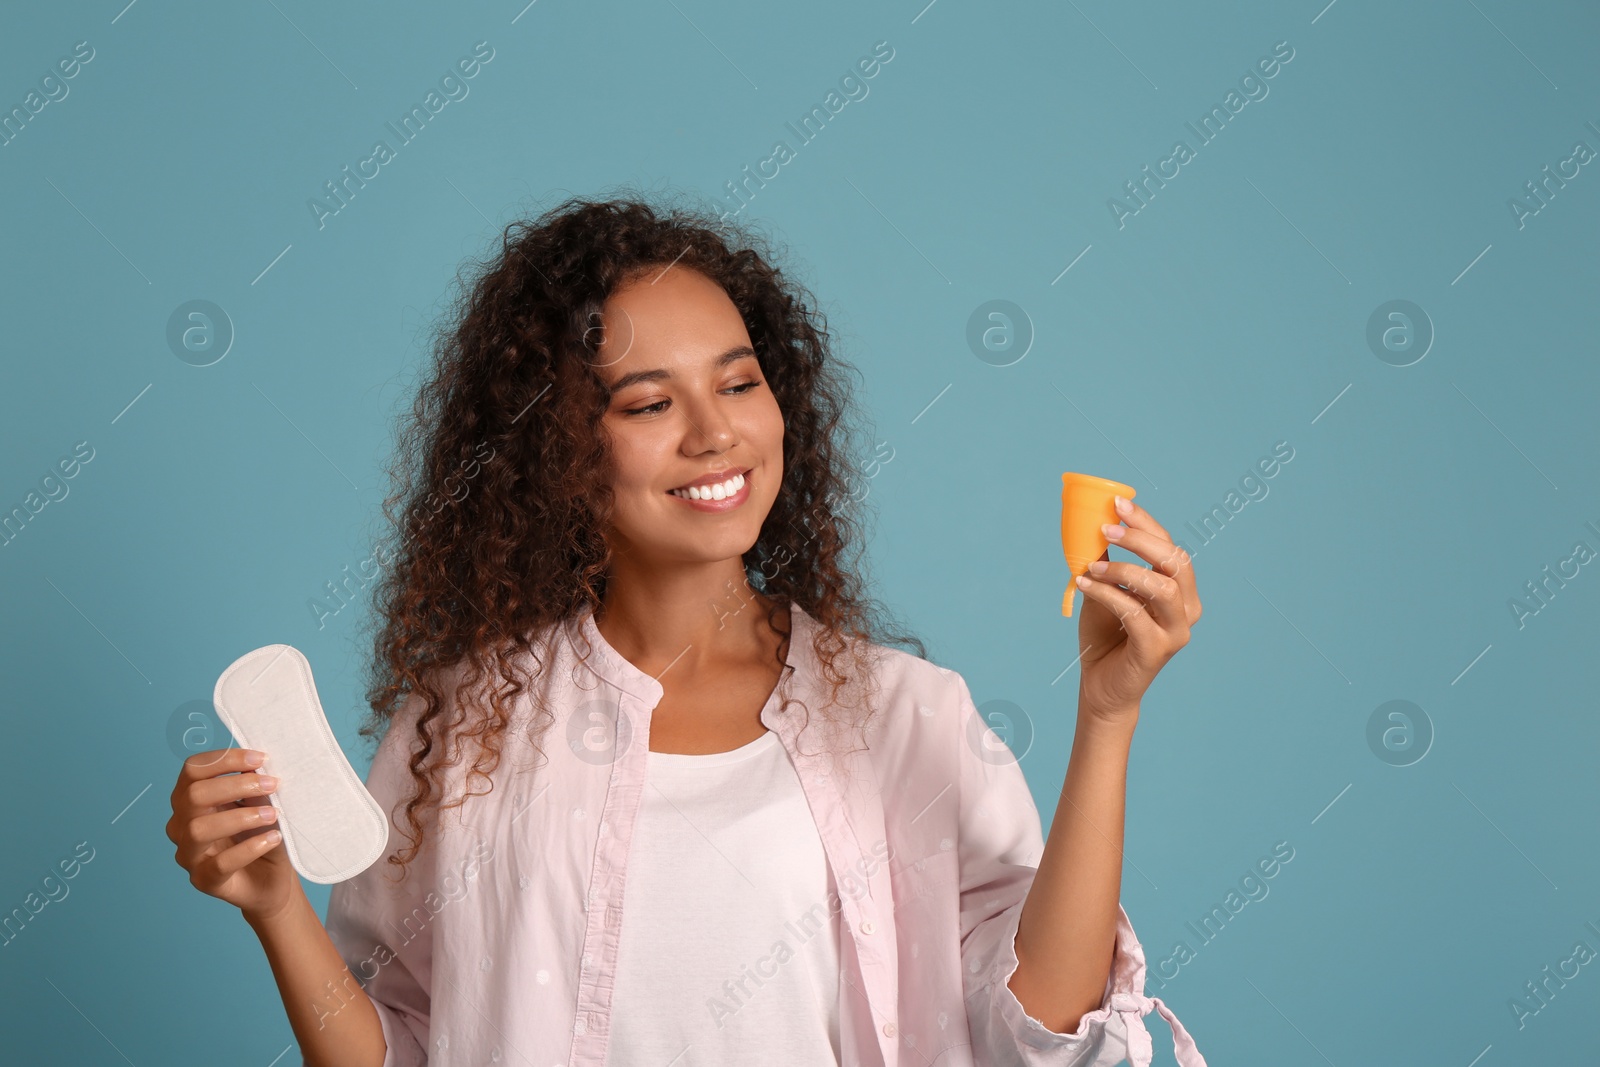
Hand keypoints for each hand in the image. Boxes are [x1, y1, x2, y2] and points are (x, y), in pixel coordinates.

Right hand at [166, 748, 298, 924]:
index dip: (224, 759)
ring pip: (198, 829)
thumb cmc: (261, 835)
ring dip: (241, 817)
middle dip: (236, 785)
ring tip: (273, 814)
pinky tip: (273, 838)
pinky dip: (249, 848)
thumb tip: (257, 766)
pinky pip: (220, 863)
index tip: (261, 758)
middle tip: (272, 784)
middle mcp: (181, 825)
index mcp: (190, 800)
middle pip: (193, 795)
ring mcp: (189, 855)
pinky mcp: (204, 880)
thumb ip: (254, 788)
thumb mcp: (261, 805)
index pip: (192, 770)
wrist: (271, 880)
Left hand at [1074, 495, 1201, 723]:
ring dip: (1123, 569)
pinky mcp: (1157, 651)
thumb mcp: (1105, 590)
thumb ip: (1107, 562)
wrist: (1100, 684)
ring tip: (1091, 566)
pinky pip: (1135, 613)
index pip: (1171, 547)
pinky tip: (1085, 584)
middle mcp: (1187, 609)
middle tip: (1105, 528)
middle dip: (1140, 539)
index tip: (1118, 503)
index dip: (1147, 523)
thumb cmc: (1106, 635)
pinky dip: (1108, 594)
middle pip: (1175, 561)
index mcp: (1180, 591)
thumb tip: (1094, 524)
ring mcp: (1176, 632)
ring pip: (1161, 587)